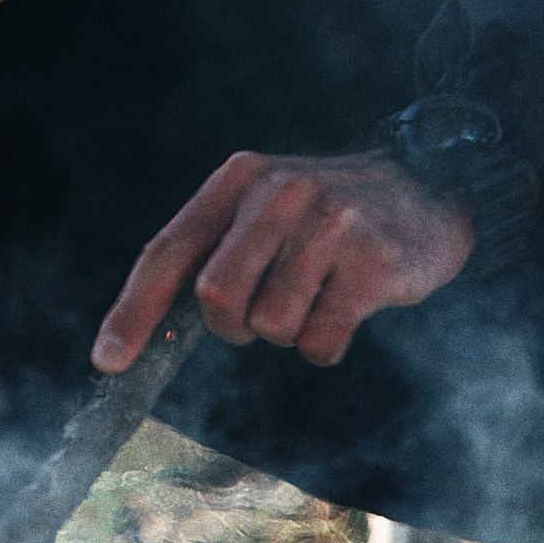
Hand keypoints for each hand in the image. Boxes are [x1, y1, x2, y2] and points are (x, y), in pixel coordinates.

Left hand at [92, 148, 473, 375]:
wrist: (435, 185)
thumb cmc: (333, 212)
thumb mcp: (267, 206)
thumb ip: (216, 251)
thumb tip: (151, 331)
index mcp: (239, 180)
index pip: (167, 252)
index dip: (133, 312)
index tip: (109, 362)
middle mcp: (278, 193)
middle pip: (216, 297)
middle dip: (234, 326)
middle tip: (266, 313)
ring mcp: (328, 225)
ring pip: (271, 326)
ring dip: (289, 333)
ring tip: (319, 296)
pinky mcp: (372, 262)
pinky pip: (320, 340)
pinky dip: (325, 345)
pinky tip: (348, 309)